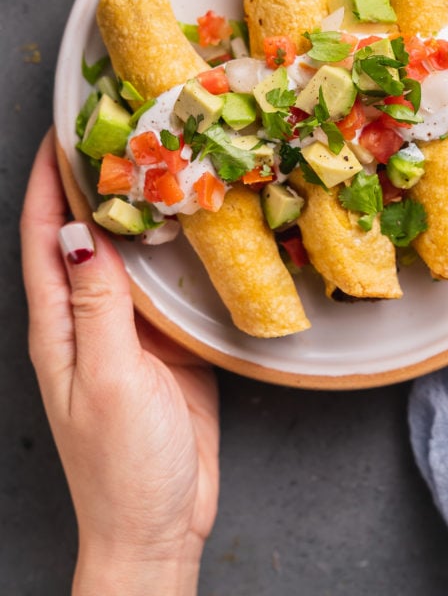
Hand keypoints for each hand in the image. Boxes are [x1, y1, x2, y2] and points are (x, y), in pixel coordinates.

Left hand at [21, 130, 219, 595]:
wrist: (160, 524)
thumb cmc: (122, 466)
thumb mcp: (107, 380)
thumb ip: (98, 307)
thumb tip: (80, 232)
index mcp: (58, 326)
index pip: (42, 237)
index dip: (47, 182)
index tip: (61, 130)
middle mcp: (88, 318)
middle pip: (84, 235)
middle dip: (94, 180)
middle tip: (122, 128)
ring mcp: (128, 330)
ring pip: (130, 254)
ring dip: (139, 209)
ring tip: (164, 160)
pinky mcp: (168, 342)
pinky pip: (168, 284)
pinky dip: (177, 249)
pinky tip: (199, 223)